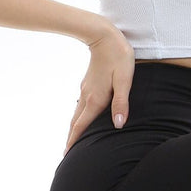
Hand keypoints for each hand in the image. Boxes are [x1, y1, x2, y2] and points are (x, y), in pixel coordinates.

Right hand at [65, 26, 135, 153]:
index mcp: (95, 99)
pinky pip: (81, 106)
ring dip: (74, 129)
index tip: (67, 155)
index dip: (75, 141)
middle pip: (76, 123)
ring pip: (77, 114)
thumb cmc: (118, 58)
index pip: (82, 125)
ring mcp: (85, 90)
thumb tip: (118, 124)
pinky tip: (82, 120)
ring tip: (72, 141)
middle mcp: (87, 97)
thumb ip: (121, 103)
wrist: (103, 35)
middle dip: (71, 139)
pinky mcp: (88, 84)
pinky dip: (78, 118)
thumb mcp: (124, 80)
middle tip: (66, 154)